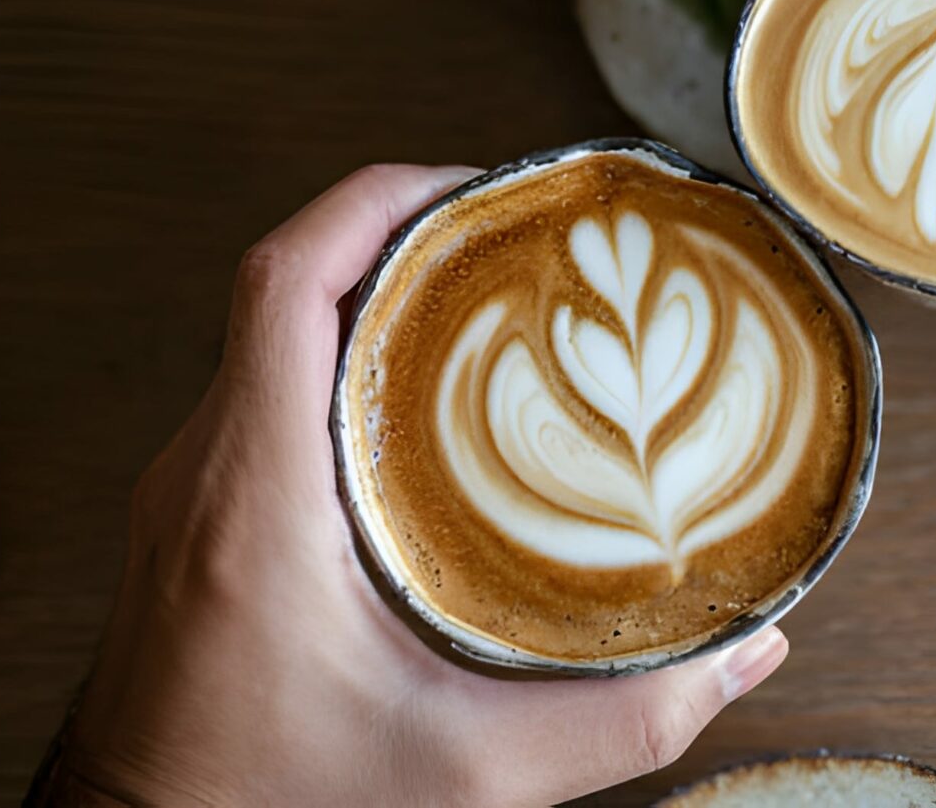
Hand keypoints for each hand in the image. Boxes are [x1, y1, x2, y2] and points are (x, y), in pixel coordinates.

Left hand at [61, 165, 787, 806]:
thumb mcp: (467, 775)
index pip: (285, 280)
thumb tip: (739, 656)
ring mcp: (196, 486)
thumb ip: (621, 721)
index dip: (378, 200)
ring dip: (373, 285)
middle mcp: (211, 469)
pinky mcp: (203, 512)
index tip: (474, 186)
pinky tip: (428, 389)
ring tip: (486, 287)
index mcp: (259, 497)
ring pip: (273, 327)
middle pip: (287, 279)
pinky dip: (347, 349)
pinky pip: (269, 381)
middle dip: (403, 227)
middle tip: (514, 229)